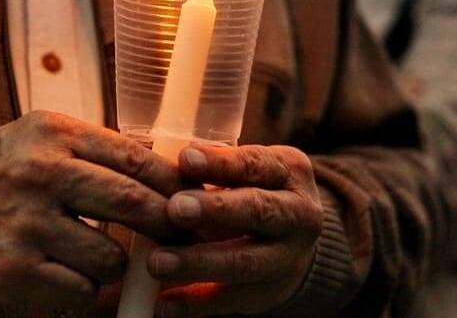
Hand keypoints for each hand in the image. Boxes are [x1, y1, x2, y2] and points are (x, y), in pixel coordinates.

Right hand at [0, 110, 183, 311]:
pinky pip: (80, 289)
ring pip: (111, 256)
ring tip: (101, 253)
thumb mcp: (39, 137)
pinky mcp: (15, 272)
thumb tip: (166, 164)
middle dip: (166, 225)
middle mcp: (41, 174)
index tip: (195, 198)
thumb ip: (96, 147)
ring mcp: (27, 225)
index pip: (136, 158)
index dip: (175, 184)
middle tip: (181, 236)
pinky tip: (68, 270)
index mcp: (53, 134)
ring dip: (118, 262)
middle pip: (133, 204)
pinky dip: (84, 286)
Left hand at [149, 144, 322, 316]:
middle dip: (215, 210)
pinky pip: (232, 300)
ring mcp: (289, 258)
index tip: (185, 159)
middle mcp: (299, 214)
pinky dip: (196, 303)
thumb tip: (167, 154)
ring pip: (245, 262)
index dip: (221, 162)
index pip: (256, 164)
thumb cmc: (253, 189)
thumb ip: (215, 164)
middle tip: (174, 208)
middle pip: (259, 211)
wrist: (293, 238)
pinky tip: (164, 304)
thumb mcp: (247, 170)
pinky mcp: (269, 293)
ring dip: (199, 262)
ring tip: (157, 262)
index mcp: (290, 172)